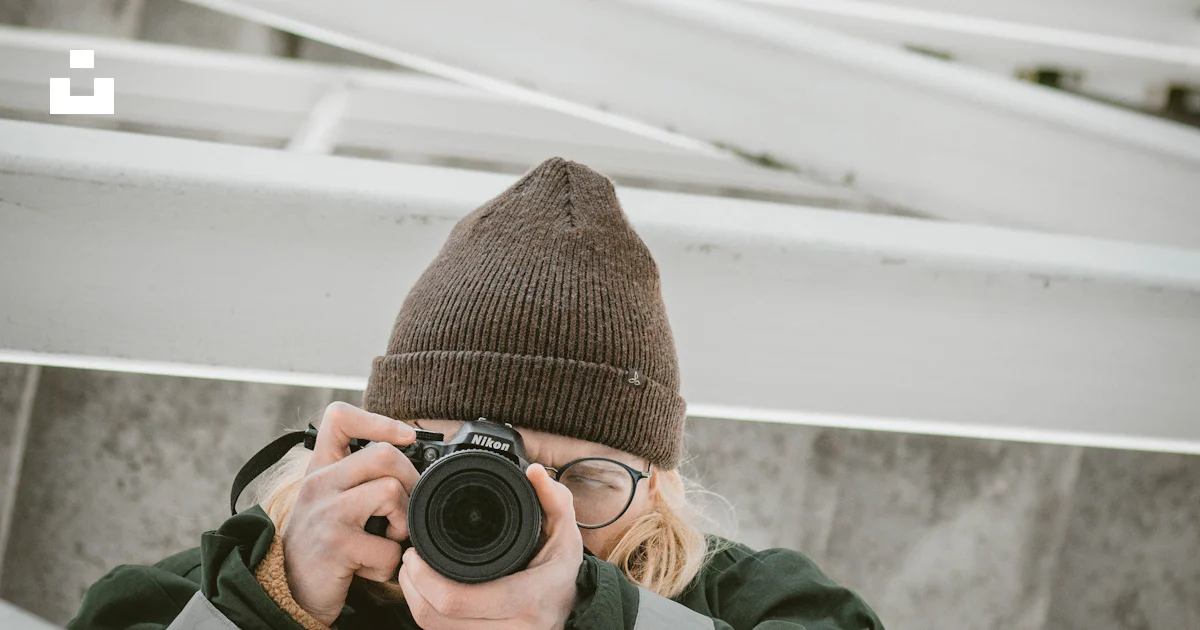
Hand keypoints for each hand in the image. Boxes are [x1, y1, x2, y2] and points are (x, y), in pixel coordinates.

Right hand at [281, 402, 419, 624]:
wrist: (287, 591)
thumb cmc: (322, 542)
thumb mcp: (331, 499)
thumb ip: (359, 476)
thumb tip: (413, 462)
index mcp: (320, 468)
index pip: (340, 417)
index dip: (378, 420)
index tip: (407, 437)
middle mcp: (319, 484)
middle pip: (384, 454)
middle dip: (411, 482)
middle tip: (405, 508)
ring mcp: (326, 513)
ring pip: (391, 493)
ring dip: (403, 524)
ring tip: (387, 539)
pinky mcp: (336, 546)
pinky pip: (388, 548)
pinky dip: (389, 564)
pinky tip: (371, 568)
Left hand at [398, 463, 583, 629]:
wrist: (571, 606)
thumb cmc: (562, 567)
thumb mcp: (564, 529)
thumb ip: (552, 498)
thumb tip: (534, 472)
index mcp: (528, 598)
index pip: (457, 600)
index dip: (425, 578)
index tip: (416, 553)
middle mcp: (514, 629)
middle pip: (438, 619)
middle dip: (413, 587)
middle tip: (409, 560)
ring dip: (416, 602)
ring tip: (413, 574)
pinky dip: (429, 615)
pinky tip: (426, 594)